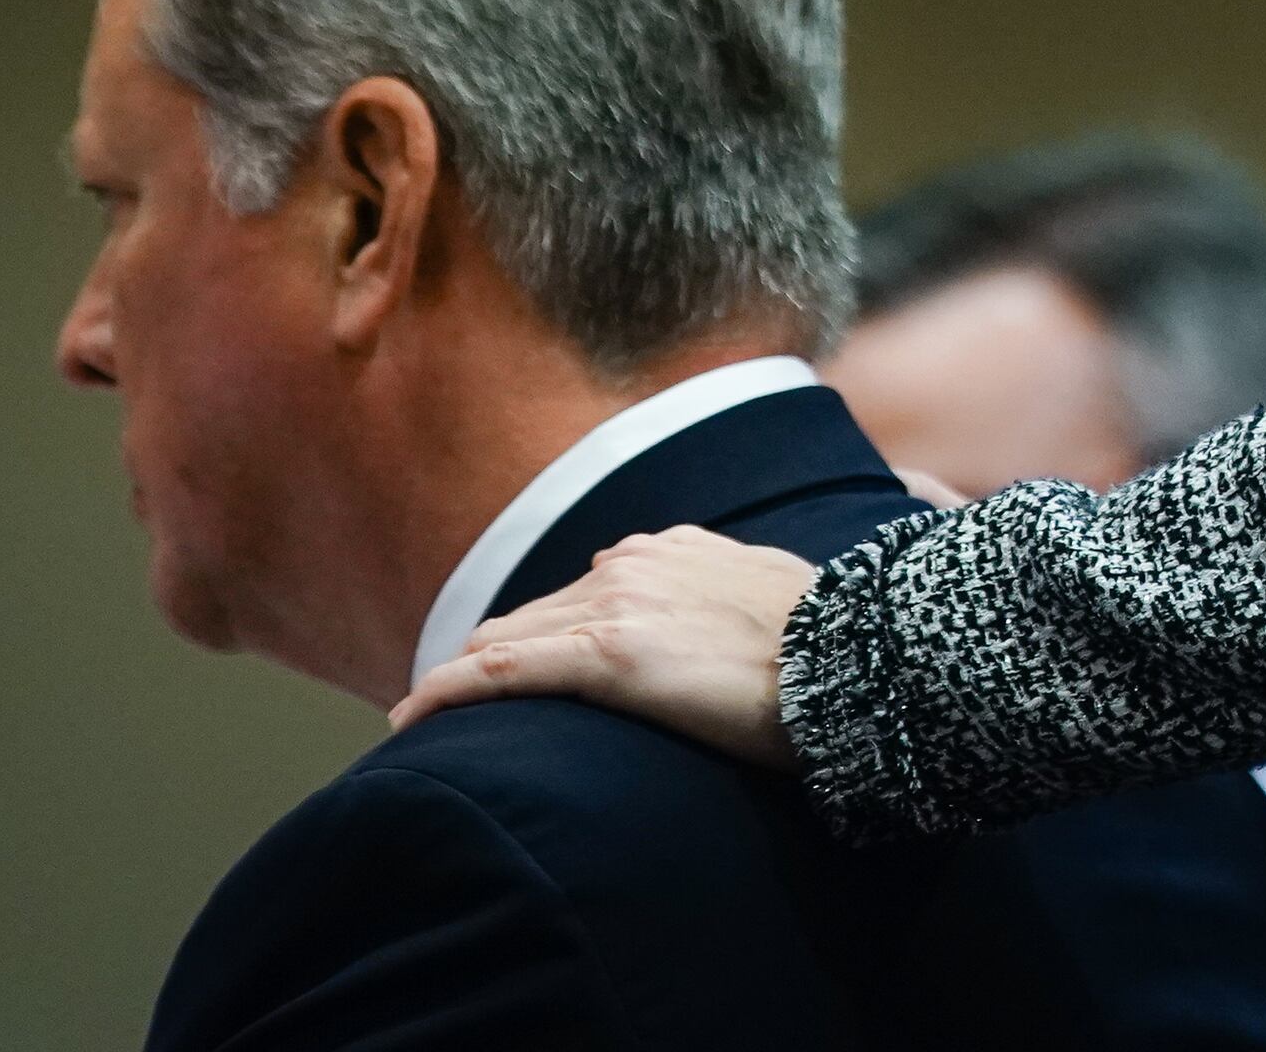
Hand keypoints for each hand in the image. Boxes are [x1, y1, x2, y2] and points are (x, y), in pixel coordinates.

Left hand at [387, 525, 816, 768]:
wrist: (854, 660)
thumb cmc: (829, 645)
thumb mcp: (767, 600)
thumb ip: (720, 599)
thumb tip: (712, 624)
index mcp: (671, 551)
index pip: (582, 594)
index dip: (538, 633)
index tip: (515, 665)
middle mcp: (633, 563)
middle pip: (531, 614)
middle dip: (485, 655)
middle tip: (445, 701)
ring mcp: (616, 605)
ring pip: (505, 641)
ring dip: (458, 677)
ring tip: (420, 714)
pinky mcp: (606, 655)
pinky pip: (499, 671)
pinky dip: (447, 690)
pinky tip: (411, 714)